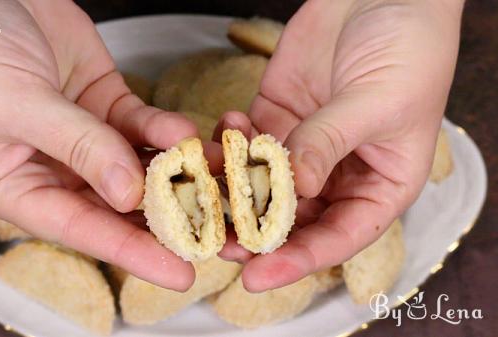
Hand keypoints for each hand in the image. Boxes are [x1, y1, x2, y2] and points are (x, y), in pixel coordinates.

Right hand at [0, 0, 202, 289]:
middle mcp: (50, 169)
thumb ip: (78, 147)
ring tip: (210, 177)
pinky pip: (141, 126)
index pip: (79, 229)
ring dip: (175, 172)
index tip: (179, 273)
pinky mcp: (105, 105)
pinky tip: (183, 133)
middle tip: (213, 232)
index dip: (131, 253)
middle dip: (165, 218)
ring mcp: (83, 138)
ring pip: (137, 167)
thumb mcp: (15, 103)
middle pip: (115, 206)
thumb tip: (129, 193)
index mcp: (13, 186)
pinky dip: (163, 131)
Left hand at [217, 0, 463, 290]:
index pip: (338, 237)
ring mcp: (304, 146)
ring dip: (232, 189)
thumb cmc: (408, 49)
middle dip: (254, 231)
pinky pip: (246, 141)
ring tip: (205, 188)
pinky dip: (231, 141)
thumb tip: (294, 188)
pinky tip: (224, 130)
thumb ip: (330, 143)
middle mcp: (338, 173)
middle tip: (216, 240)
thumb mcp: (378, 103)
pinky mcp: (277, 116)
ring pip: (262, 184)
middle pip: (293, 219)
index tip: (257, 275)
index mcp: (379, 185)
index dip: (299, 260)